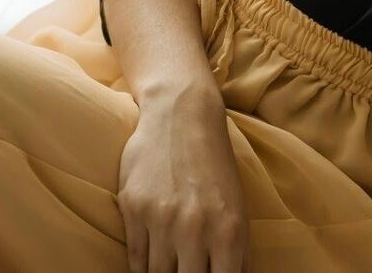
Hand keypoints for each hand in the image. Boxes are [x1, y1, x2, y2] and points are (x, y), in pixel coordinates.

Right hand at [117, 84, 250, 272]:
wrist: (182, 114)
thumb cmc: (214, 163)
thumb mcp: (237, 206)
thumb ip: (236, 250)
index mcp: (229, 231)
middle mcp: (195, 228)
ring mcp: (161, 219)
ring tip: (169, 271)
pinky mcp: (133, 208)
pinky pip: (135, 258)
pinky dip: (141, 269)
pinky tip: (148, 268)